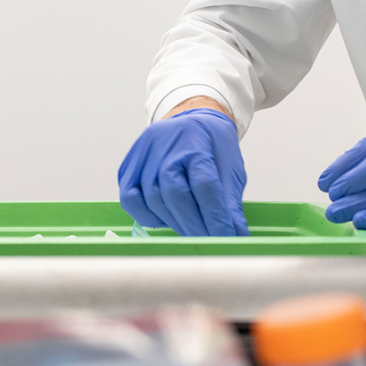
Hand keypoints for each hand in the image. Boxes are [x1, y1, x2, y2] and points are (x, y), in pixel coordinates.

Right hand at [118, 108, 249, 236]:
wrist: (189, 122)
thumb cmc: (211, 146)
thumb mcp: (230, 169)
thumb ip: (230, 204)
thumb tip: (237, 238)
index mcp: (194, 141)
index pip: (204, 185)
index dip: (215, 217)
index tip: (226, 240)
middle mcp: (164, 146)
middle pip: (176, 194)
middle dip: (195, 226)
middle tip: (210, 243)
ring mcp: (142, 156)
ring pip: (153, 200)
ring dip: (175, 224)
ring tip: (192, 233)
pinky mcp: (127, 168)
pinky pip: (131, 200)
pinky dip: (147, 216)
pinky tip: (165, 219)